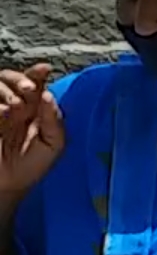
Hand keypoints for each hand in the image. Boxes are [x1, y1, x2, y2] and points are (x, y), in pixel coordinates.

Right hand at [0, 66, 63, 196]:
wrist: (7, 186)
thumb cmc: (31, 167)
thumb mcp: (53, 145)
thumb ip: (54, 120)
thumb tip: (48, 95)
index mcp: (33, 109)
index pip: (35, 84)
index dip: (37, 73)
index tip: (43, 69)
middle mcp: (14, 106)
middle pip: (12, 78)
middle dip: (20, 79)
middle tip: (29, 90)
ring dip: (6, 90)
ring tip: (15, 107)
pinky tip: (3, 113)